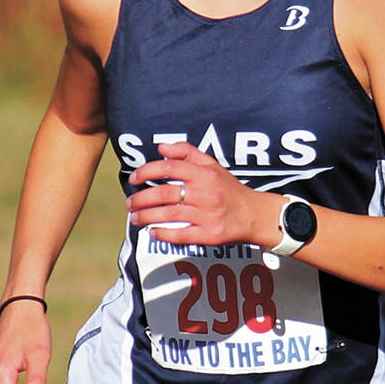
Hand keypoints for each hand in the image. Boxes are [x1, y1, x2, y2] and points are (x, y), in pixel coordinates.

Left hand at [126, 139, 271, 247]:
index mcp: (204, 174)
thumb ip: (187, 153)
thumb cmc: (229, 189)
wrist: (255, 215)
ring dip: (147, 217)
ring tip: (135, 218)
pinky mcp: (210, 234)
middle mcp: (205, 193)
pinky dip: (164, 234)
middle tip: (129, 203)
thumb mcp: (212, 166)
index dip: (147, 171)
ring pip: (169, 215)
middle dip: (141, 199)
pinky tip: (153, 233)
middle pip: (165, 193)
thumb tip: (162, 148)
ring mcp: (207, 215)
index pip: (169, 167)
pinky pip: (182, 235)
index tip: (134, 179)